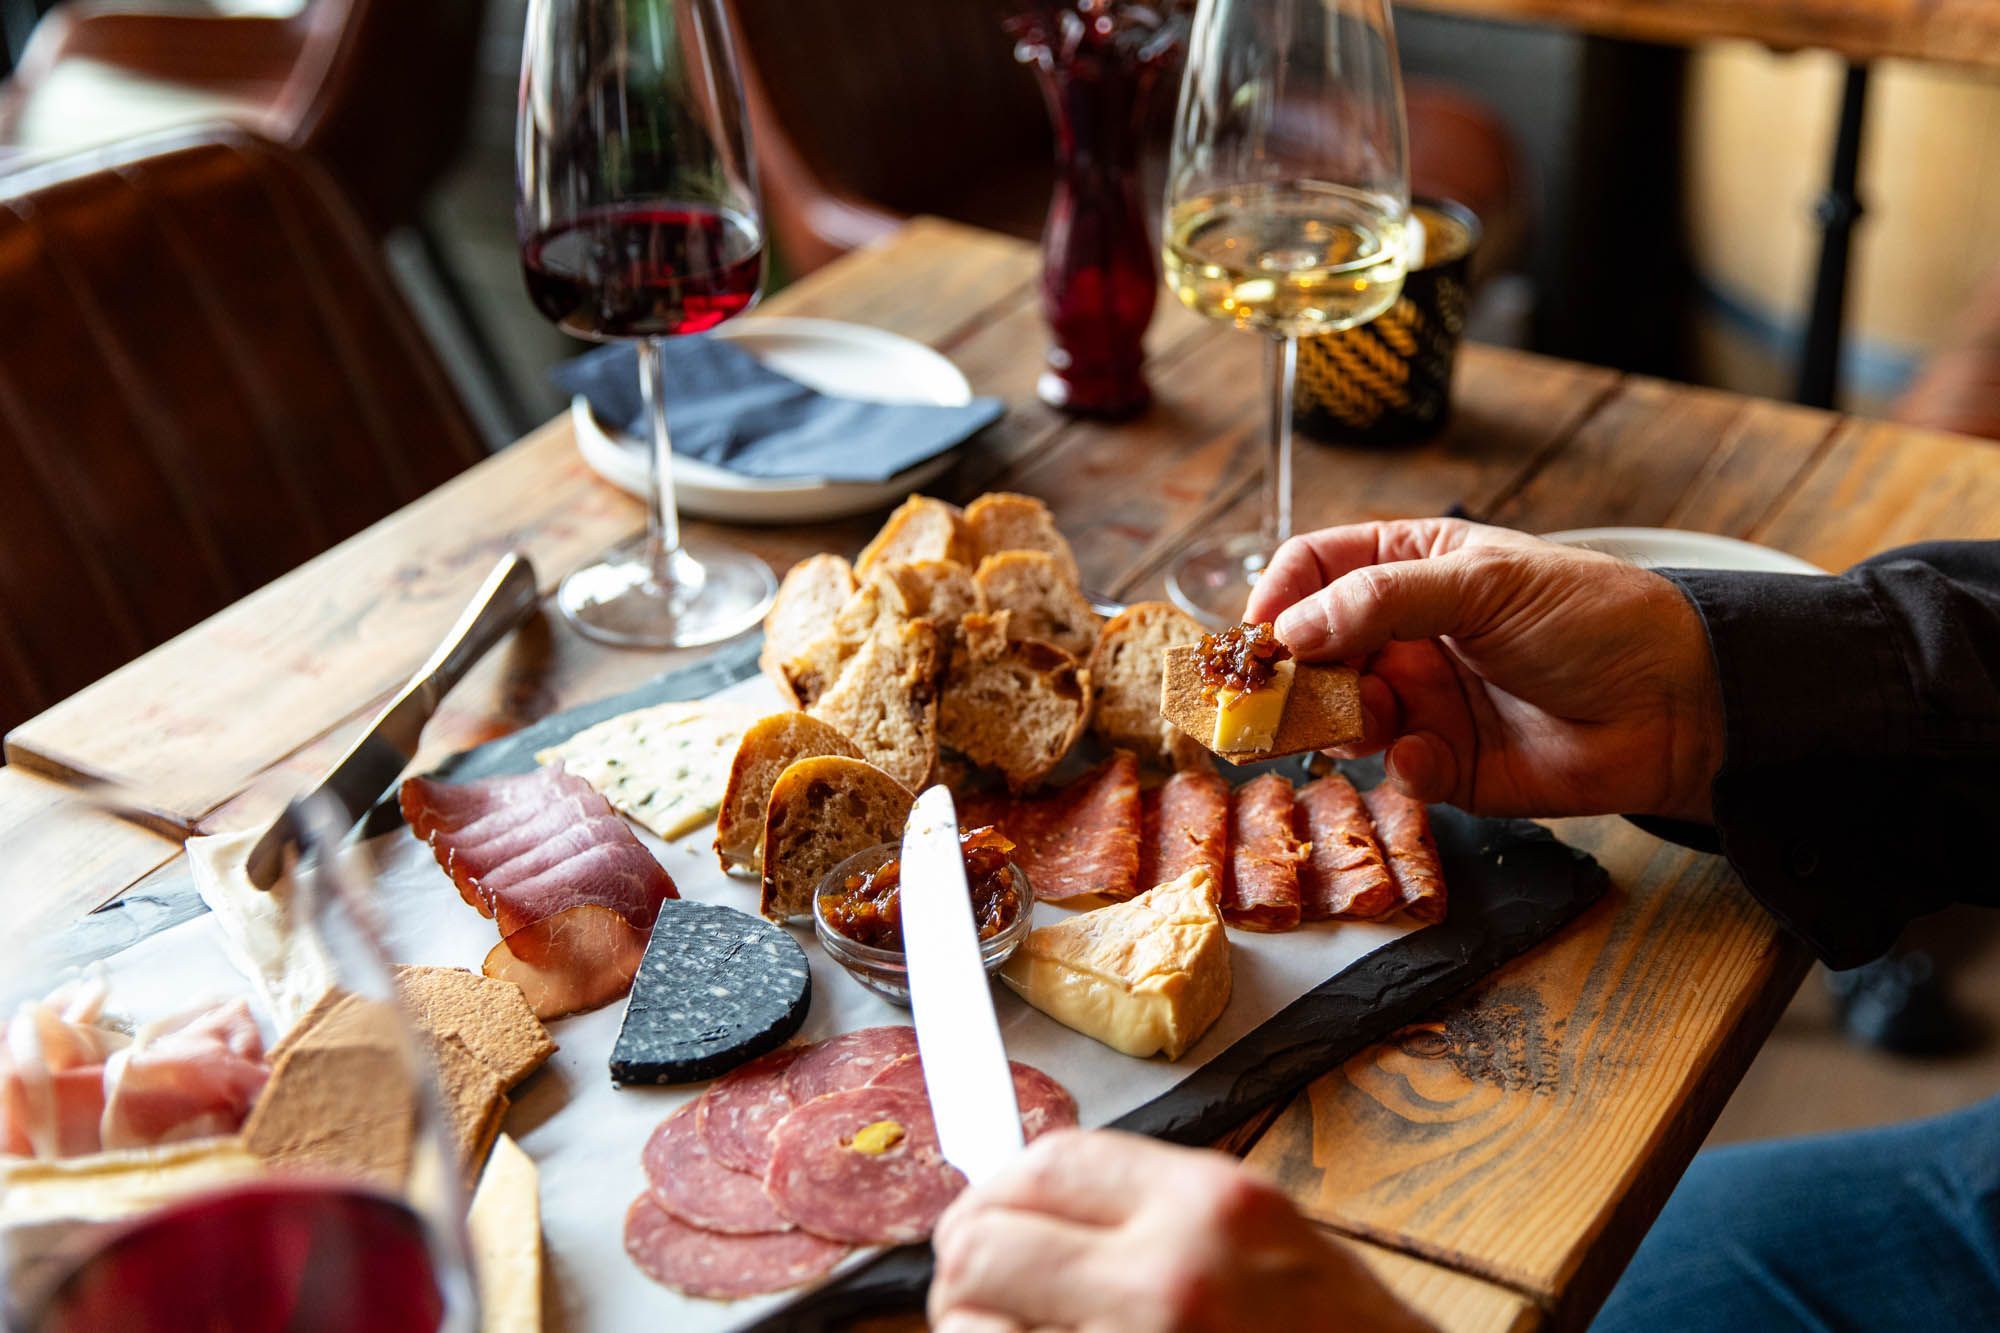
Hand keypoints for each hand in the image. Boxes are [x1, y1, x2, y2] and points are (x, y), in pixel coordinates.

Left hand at [929, 1129, 1432, 1332]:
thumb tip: (1032, 1204)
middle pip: (990, 1238)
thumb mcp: (1266, 1241)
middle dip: (967, 1263)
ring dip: (973, 1330)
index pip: (1051, 1160)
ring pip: (973, 1327)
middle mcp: (1172, 1277)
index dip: (1000, 1187)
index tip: (983, 1213)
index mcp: (1215, 1207)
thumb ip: (1155, 1211)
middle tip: (972, 1289)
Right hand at [1243, 518, 1722, 820]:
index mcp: (1412, 565)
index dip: (1278, 597)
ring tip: (1343, 726)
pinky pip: (1395, 769)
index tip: (1258, 636)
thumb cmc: (1593, 617)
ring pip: (1341, 715)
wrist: (1679, 702)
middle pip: (1312, 649)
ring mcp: (1423, 699)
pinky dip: (1399, 766)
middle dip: (1286, 675)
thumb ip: (1380, 600)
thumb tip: (1289, 629)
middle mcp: (1406, 632)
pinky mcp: (1447, 764)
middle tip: (1260, 702)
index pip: (1315, 569)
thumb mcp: (1483, 582)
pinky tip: (1425, 757)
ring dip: (1332, 722)